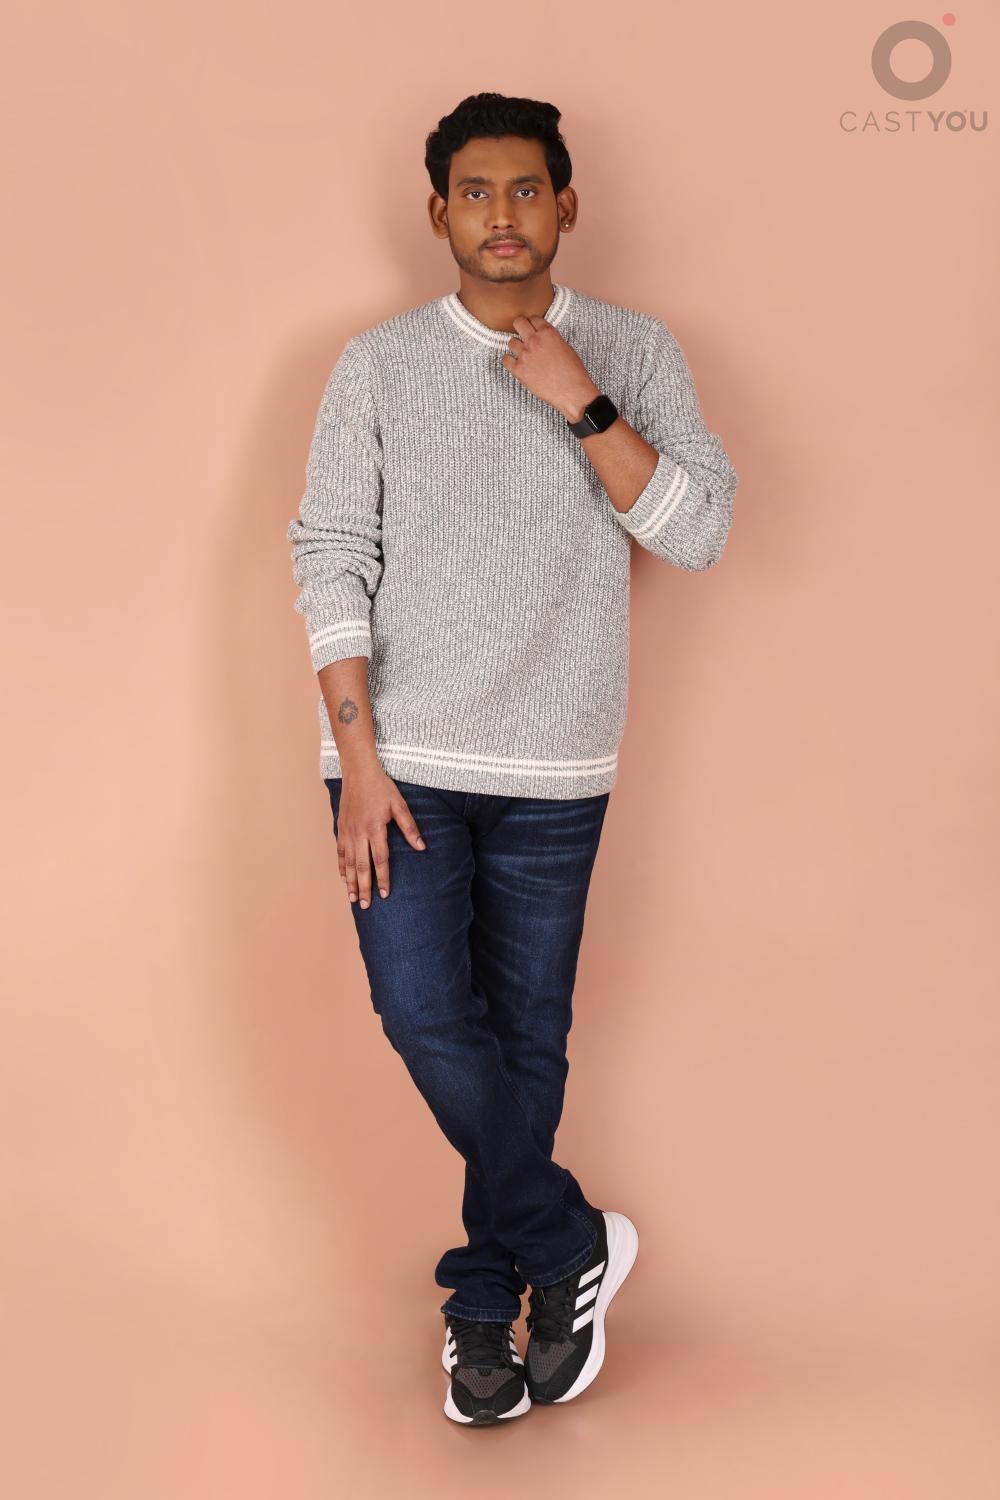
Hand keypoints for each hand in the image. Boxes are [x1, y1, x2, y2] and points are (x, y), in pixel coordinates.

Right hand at [335, 764, 425, 906]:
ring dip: (351, 882)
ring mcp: (348, 832)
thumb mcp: (400, 805)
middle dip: (364, 888)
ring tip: (353, 898)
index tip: (385, 895)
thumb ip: (410, 828)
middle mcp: (359, 833)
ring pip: (348, 863)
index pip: (380, 860)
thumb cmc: (382, 788)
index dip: (383, 879)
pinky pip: (340, 853)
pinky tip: (344, 878)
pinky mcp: (341, 828)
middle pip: (362, 867)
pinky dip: (342, 867)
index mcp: (375, 828)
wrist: (358, 772)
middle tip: (365, 906)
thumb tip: (421, 847)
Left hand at [500, 314, 600, 420]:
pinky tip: (516, 365)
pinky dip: (509, 362)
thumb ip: (551, 339)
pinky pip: (505, 360)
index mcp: (548, 333)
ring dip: (516, 347)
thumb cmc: (573, 372)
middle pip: (518, 322)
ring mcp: (525, 355)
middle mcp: (535, 341)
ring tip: (523, 355)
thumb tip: (543, 338)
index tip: (533, 330)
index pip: (533, 318)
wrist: (572, 392)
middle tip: (523, 336)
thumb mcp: (566, 347)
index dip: (533, 324)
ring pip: (511, 342)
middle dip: (520, 328)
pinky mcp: (519, 370)